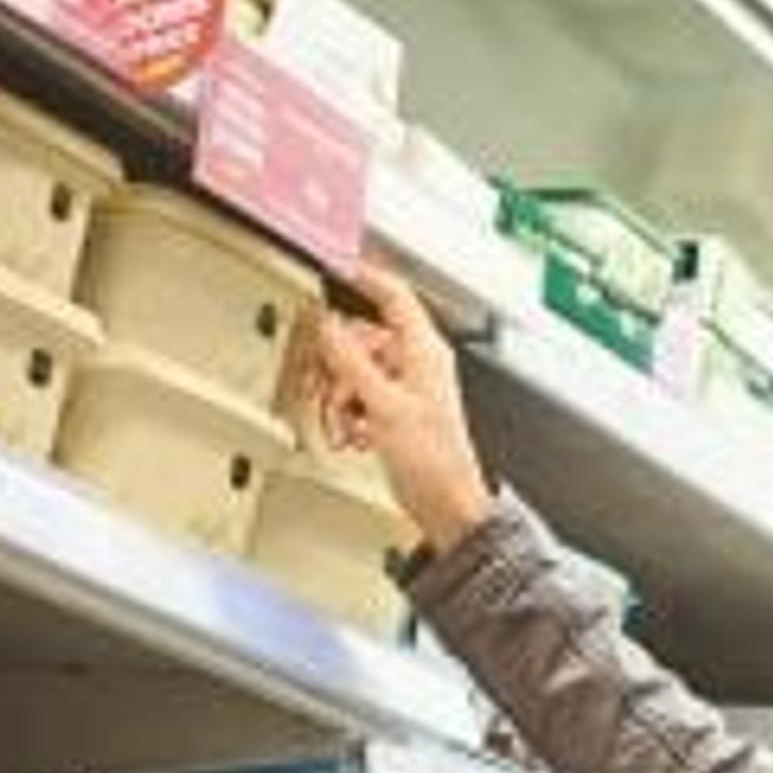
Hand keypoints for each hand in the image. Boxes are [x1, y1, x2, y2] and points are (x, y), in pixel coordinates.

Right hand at [308, 262, 493, 550]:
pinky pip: (362, 396)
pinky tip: (356, 431)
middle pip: (365, 337)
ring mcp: (408, 388)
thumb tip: (327, 325)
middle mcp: (419, 363)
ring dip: (343, 392)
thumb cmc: (432, 460)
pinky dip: (351, 410)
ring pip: (359, 369)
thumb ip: (350, 360)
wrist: (445, 503)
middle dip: (340, 360)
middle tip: (327, 380)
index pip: (395, 295)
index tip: (335, 269)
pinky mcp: (397, 413)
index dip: (365, 278)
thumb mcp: (382, 403)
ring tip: (347, 418)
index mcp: (424, 351)